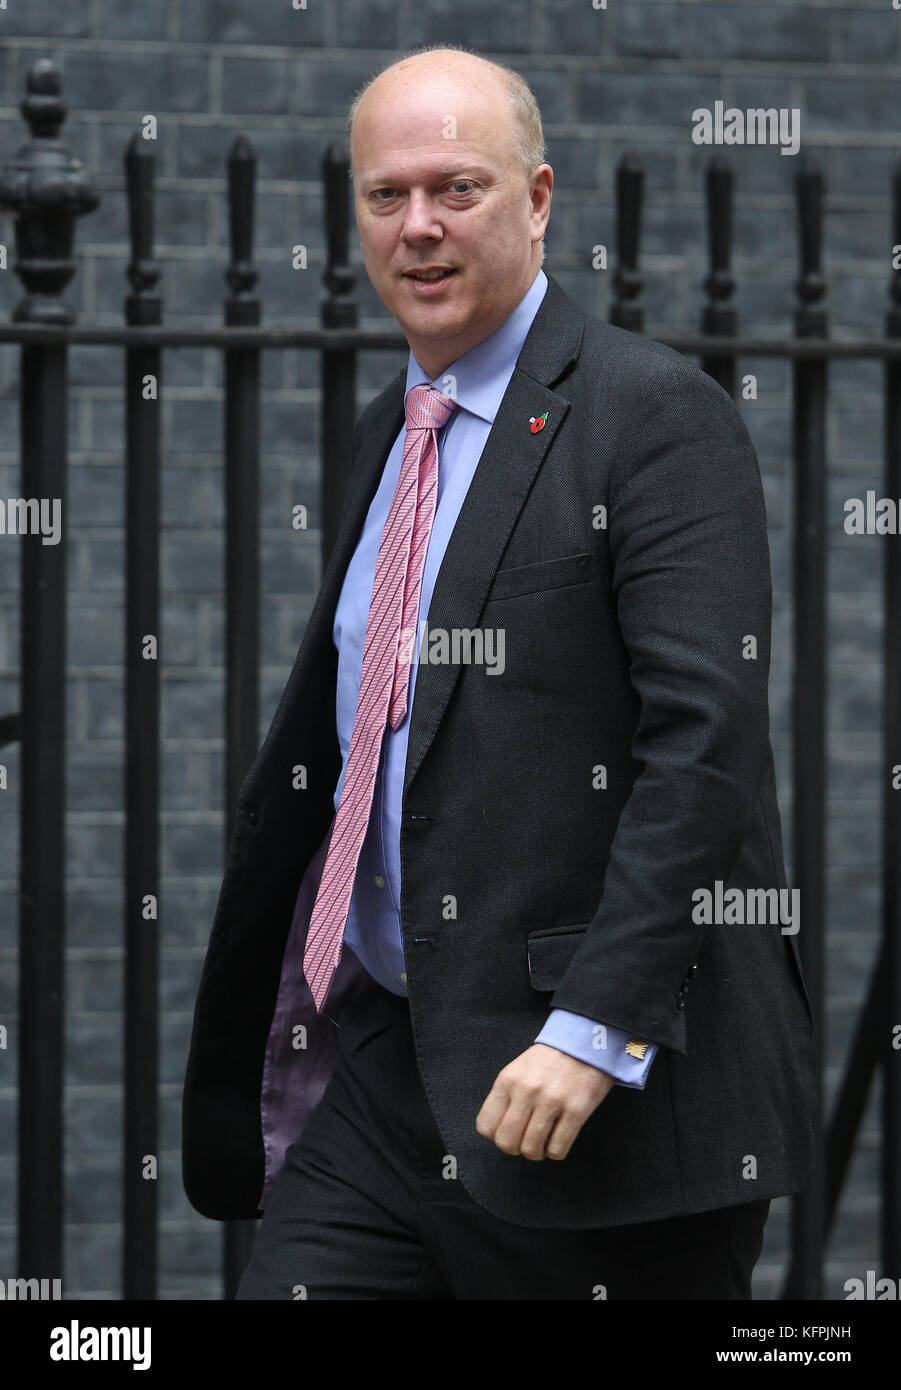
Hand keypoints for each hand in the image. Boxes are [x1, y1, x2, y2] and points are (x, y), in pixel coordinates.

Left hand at [475, 1043, 613, 1160]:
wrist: (584, 1042)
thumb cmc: (550, 1059)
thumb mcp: (518, 1070)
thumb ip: (506, 1096)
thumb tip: (498, 1130)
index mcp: (508, 1080)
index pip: (485, 1125)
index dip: (496, 1136)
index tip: (507, 1133)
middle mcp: (526, 1091)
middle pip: (506, 1142)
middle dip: (514, 1149)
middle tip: (524, 1142)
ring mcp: (551, 1102)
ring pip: (531, 1149)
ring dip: (536, 1152)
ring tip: (543, 1143)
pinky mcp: (575, 1111)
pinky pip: (557, 1148)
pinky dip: (555, 1152)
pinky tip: (558, 1140)